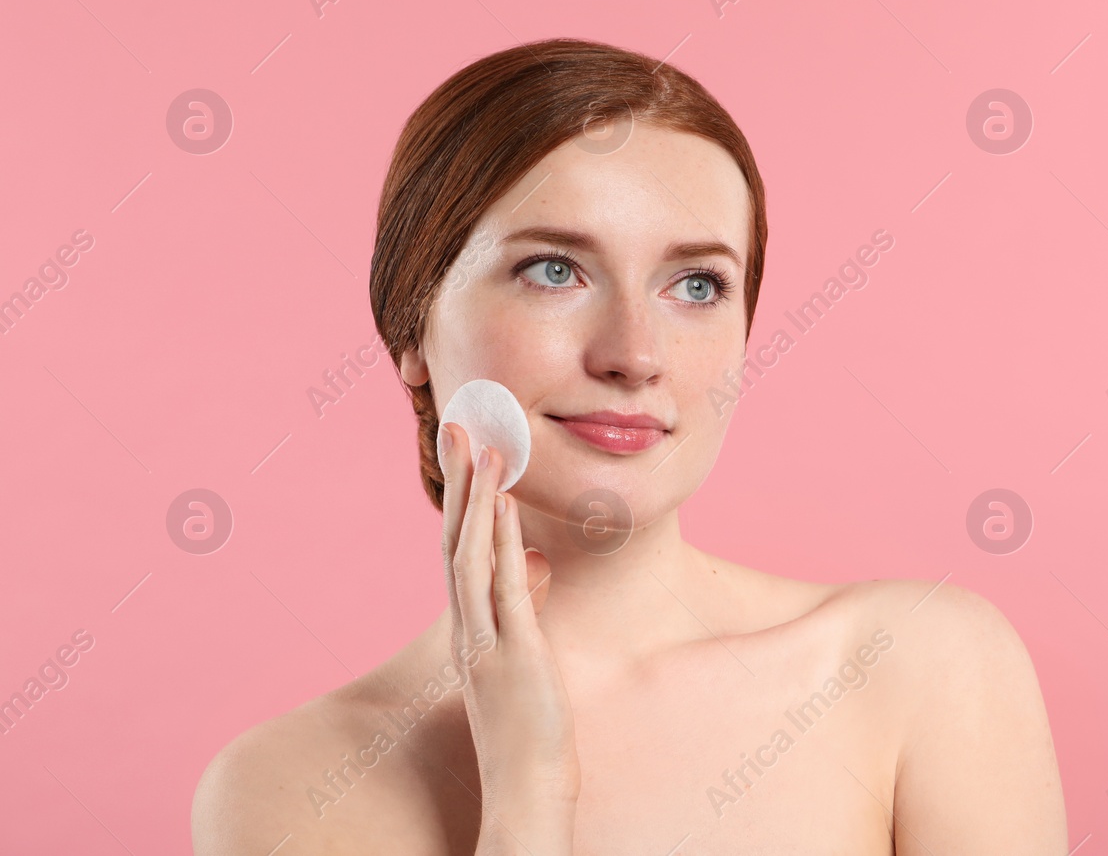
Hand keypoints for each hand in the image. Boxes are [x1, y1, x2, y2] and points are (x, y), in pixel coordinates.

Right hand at [438, 422, 579, 853]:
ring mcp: (486, 643)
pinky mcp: (514, 657)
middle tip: (455, 425)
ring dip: (478, 499)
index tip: (463, 452)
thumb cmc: (529, 734)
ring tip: (483, 447)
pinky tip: (506, 506)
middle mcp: (468, 630)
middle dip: (457, 482)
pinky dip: (504, 543)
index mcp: (470, 630)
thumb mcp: (528, 657)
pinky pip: (504, 589)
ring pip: (473, 556)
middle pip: (456, 540)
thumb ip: (525, 608)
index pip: (460, 551)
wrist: (524, 794)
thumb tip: (538, 563)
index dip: (460, 499)